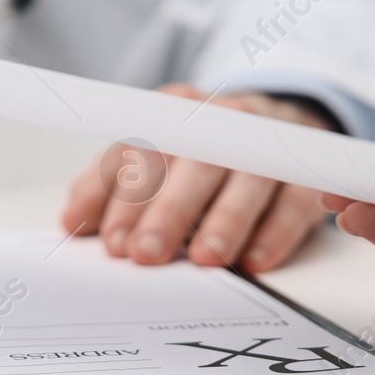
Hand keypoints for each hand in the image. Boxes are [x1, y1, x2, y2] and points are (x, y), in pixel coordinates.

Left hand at [60, 87, 332, 272]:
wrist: (278, 121)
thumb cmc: (199, 148)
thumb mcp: (149, 154)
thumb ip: (107, 184)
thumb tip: (71, 219)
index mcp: (174, 113)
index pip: (147, 151)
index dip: (127, 197)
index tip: (114, 241)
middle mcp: (221, 122)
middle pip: (194, 164)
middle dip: (169, 211)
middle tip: (148, 254)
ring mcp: (266, 144)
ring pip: (246, 179)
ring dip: (225, 221)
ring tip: (205, 259)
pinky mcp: (304, 172)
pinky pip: (294, 201)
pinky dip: (275, 232)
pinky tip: (255, 261)